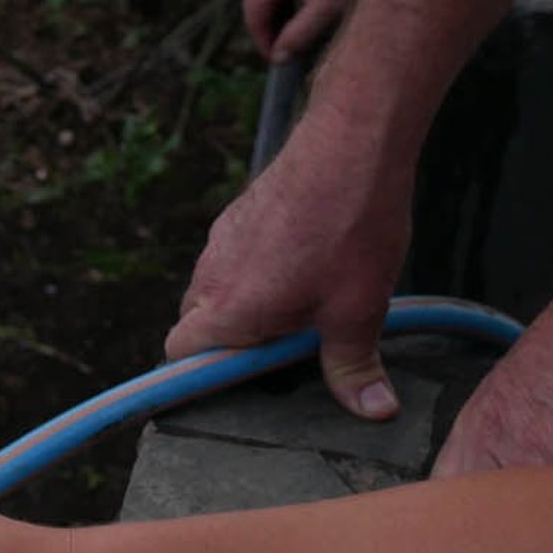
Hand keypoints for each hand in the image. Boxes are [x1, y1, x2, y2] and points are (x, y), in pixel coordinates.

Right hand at [165, 110, 412, 418]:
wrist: (353, 141)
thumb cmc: (351, 227)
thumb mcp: (359, 310)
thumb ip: (353, 367)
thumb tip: (373, 411)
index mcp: (229, 310)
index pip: (179, 357)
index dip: (195, 377)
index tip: (230, 387)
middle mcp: (212, 275)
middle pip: (195, 326)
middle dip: (228, 343)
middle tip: (278, 351)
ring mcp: (221, 241)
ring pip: (215, 290)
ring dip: (244, 307)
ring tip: (298, 306)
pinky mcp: (237, 215)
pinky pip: (232, 259)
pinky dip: (255, 273)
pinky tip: (304, 264)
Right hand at [243, 0, 369, 64]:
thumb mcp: (324, 10)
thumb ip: (298, 37)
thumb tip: (278, 59)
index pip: (254, 15)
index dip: (264, 42)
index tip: (278, 60)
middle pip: (259, 2)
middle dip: (271, 28)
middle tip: (287, 50)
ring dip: (280, 13)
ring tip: (298, 32)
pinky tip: (304, 9)